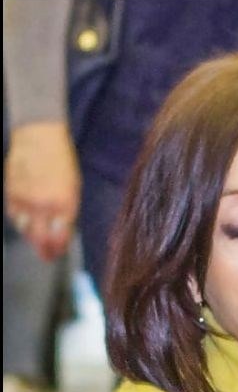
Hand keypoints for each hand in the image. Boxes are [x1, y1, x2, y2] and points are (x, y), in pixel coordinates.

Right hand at [5, 122, 80, 259]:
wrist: (38, 135)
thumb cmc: (60, 160)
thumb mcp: (73, 189)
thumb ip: (67, 213)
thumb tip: (61, 234)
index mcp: (64, 205)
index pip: (60, 240)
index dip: (58, 250)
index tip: (58, 253)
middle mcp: (43, 205)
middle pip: (40, 241)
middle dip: (44, 252)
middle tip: (47, 256)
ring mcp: (25, 199)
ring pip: (25, 230)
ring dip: (32, 235)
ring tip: (38, 234)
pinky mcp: (10, 192)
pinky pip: (14, 215)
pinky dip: (20, 219)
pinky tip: (27, 216)